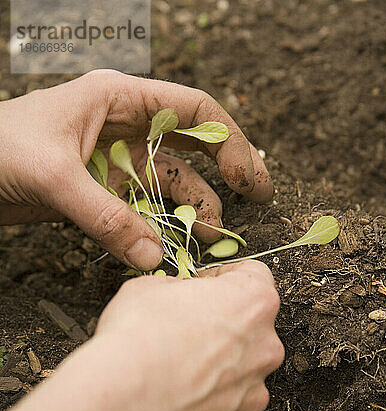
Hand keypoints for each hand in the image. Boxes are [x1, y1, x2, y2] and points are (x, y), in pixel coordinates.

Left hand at [0, 70, 272, 270]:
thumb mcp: (54, 176)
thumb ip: (104, 217)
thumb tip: (151, 256)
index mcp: (120, 100)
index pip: (194, 110)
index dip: (229, 141)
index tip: (248, 179)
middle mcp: (126, 129)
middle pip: (191, 149)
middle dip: (222, 176)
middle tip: (252, 205)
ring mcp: (115, 163)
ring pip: (167, 186)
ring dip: (189, 212)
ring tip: (206, 240)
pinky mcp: (102, 192)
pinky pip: (141, 211)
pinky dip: (157, 229)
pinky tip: (169, 247)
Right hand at [96, 260, 283, 410]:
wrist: (121, 405)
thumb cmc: (136, 343)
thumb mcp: (148, 287)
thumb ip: (179, 289)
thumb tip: (179, 296)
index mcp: (252, 302)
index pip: (253, 277)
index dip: (225, 280)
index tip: (208, 287)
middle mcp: (265, 347)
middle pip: (251, 332)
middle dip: (223, 333)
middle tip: (186, 338)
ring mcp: (256, 393)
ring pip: (242, 377)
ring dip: (218, 375)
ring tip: (178, 379)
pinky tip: (180, 408)